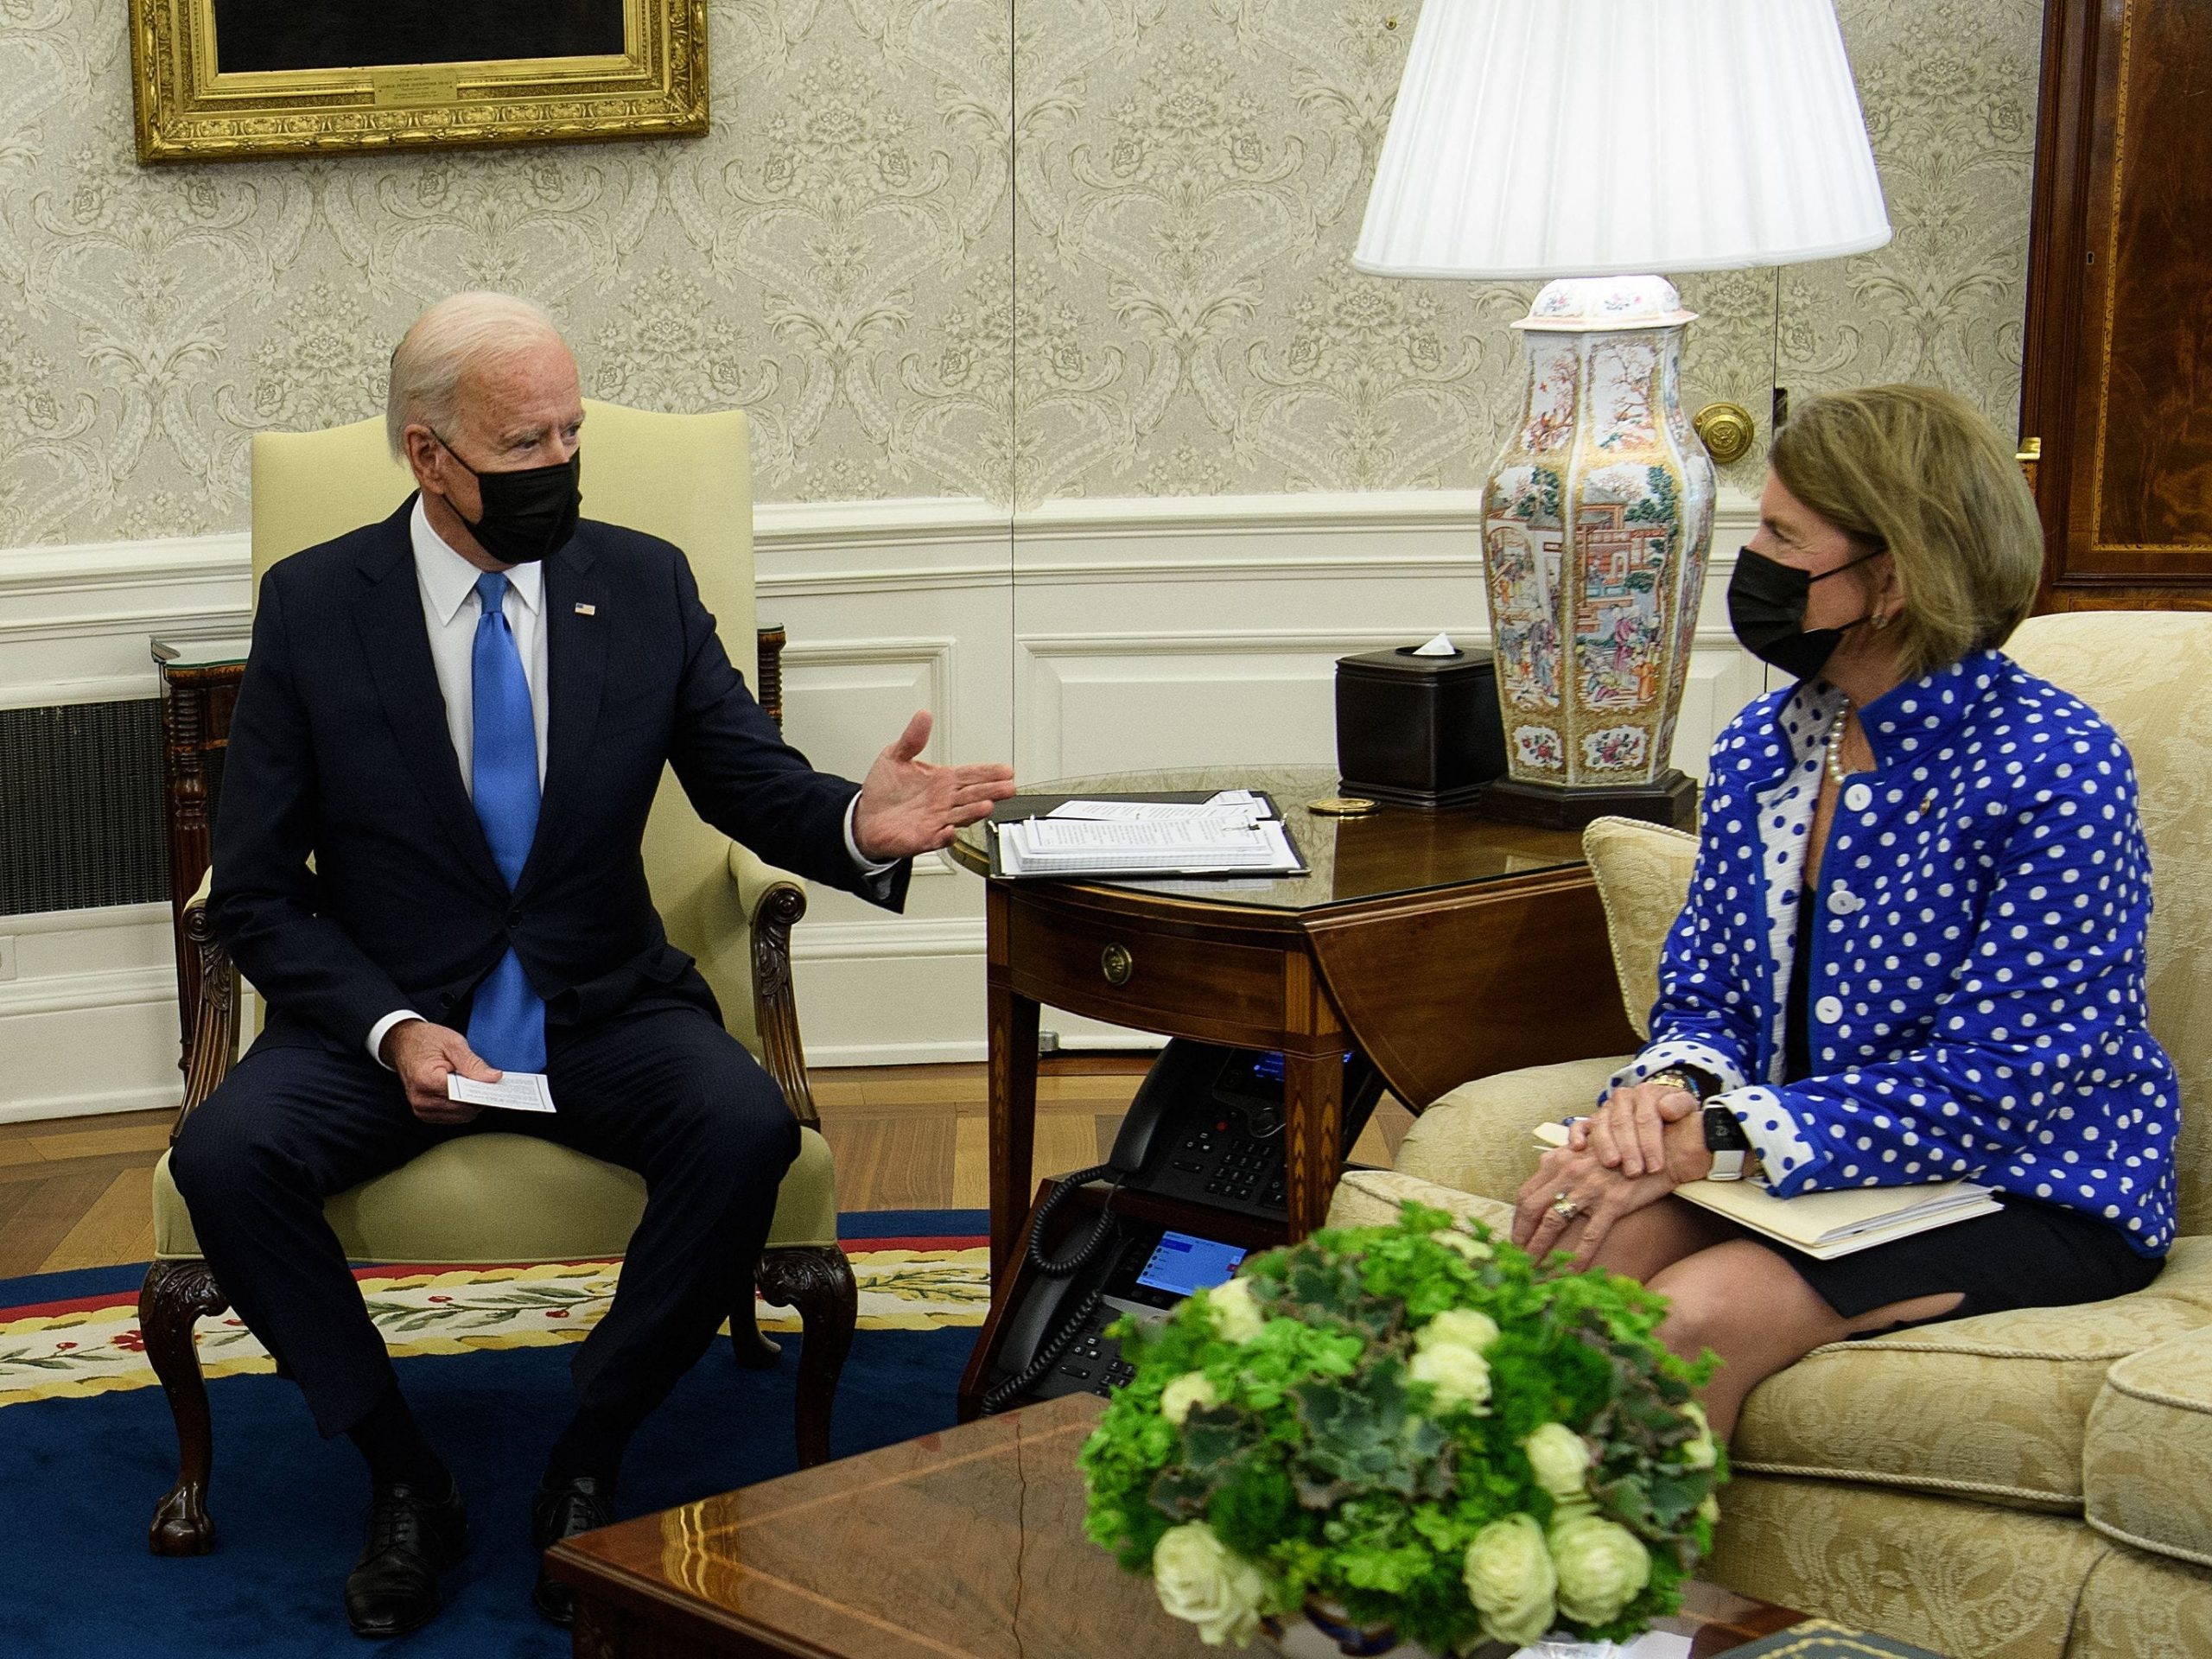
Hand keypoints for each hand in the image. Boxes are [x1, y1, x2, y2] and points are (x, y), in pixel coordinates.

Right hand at [381, 1018, 495, 1124]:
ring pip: (461, 1115)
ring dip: (472, 1103)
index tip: (498, 1086)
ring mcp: (421, 1109)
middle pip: (464, 1108)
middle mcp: (421, 1099)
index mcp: (427, 1080)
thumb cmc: (425, 1040)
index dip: (483, 1090)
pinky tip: (465, 1091)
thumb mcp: (453, 1043)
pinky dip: (464, 1107)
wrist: (403, 1044)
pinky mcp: (425, 1113)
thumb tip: (493, 1078)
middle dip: (480, 1096)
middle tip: (489, 1082)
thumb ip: (473, 1063)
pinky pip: (453, 1117)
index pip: (464, 1095)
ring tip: (473, 1084)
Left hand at [852, 710, 1015, 858]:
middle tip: (1008, 787)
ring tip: (987, 805)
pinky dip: (946, 836)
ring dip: (974, 811)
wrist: (866, 817)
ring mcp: (936, 820)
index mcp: (942, 780)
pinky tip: (950, 830)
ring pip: (961, 815)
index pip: (971, 774)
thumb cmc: (884, 790)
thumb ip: (912, 738)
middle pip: (974, 794)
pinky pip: (938, 839)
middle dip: (992, 790)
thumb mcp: (895, 756)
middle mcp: (944, 801)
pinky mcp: (924, 838)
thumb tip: (923, 716)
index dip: (989, 772)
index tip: (1006, 770)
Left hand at [1513, 1145, 1677, 1268]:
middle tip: (1517, 1257)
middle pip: (1531, 1208)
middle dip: (1521, 1236)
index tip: (1516, 1236)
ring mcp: (1589, 1188)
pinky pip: (1589, 1236)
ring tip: (1533, 1268)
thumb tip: (1543, 1164)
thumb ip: (1563, 1157)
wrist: (1661, 1148)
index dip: (1517, 1219)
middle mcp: (1569, 1172)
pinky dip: (1577, 1257)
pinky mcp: (1612, 1203)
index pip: (1526, 1193)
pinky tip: (1570, 1272)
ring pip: (1553, 1223)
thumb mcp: (1587, 1146)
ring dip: (1539, 1248)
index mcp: (1560, 1160)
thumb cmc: (1623, 1148)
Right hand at [1574, 1081, 1702, 1177]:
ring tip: (1612, 1164)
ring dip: (1605, 1145)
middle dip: (1629, 1149)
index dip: (1651, 1143)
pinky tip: (1579, 1146)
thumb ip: (1680, 1105)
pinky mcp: (1592, 1120)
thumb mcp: (1686, 1107)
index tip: (1656, 1166)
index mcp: (1646, 1093)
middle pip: (1622, 1123)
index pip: (1646, 1118)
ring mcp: (1606, 1109)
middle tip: (1635, 1171)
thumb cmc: (1674, 1115)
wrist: (1662, 1110)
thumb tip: (1666, 1109)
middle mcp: (1623, 1098)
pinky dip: (1576, 1134)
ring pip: (1601, 1124)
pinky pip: (1579, 1125)